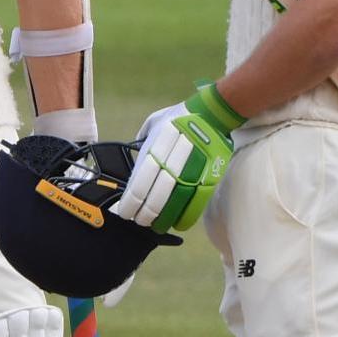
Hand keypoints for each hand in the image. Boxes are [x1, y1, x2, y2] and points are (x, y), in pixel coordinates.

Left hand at [111, 81, 244, 232]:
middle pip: (156, 196)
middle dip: (144, 214)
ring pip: (175, 202)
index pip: (140, 183)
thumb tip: (134, 156)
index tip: (125, 211)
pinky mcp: (209, 176)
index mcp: (157, 146)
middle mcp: (173, 159)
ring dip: (162, 218)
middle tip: (138, 220)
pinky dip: (185, 216)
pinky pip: (196, 202)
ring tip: (154, 225)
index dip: (131, 202)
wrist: (212, 112)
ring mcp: (193, 169)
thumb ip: (141, 139)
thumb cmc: (179, 116)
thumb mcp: (154, 121)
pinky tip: (176, 223)